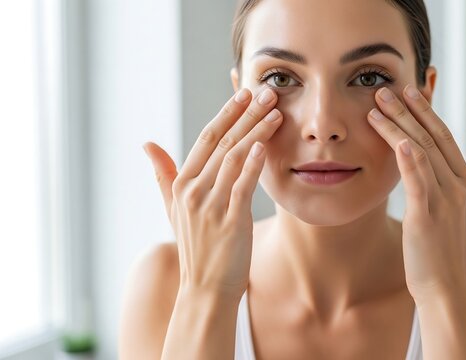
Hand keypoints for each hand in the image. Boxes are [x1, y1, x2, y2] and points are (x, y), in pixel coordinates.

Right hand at [142, 88, 282, 299]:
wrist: (205, 290)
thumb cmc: (197, 248)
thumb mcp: (174, 210)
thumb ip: (163, 175)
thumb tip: (147, 144)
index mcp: (182, 185)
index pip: (206, 139)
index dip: (226, 114)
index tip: (243, 93)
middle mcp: (193, 192)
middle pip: (223, 143)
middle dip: (246, 115)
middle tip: (267, 93)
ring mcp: (211, 206)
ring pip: (235, 159)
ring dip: (256, 132)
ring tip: (276, 112)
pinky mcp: (230, 222)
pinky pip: (241, 187)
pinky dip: (253, 165)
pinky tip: (265, 145)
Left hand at [367, 85, 465, 300]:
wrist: (447, 288)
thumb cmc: (453, 250)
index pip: (447, 138)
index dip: (428, 113)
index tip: (412, 92)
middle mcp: (460, 187)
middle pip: (432, 139)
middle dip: (409, 111)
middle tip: (387, 89)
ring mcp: (445, 200)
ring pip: (421, 152)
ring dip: (398, 126)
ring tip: (376, 106)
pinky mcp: (427, 215)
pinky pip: (418, 180)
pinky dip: (408, 158)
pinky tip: (397, 139)